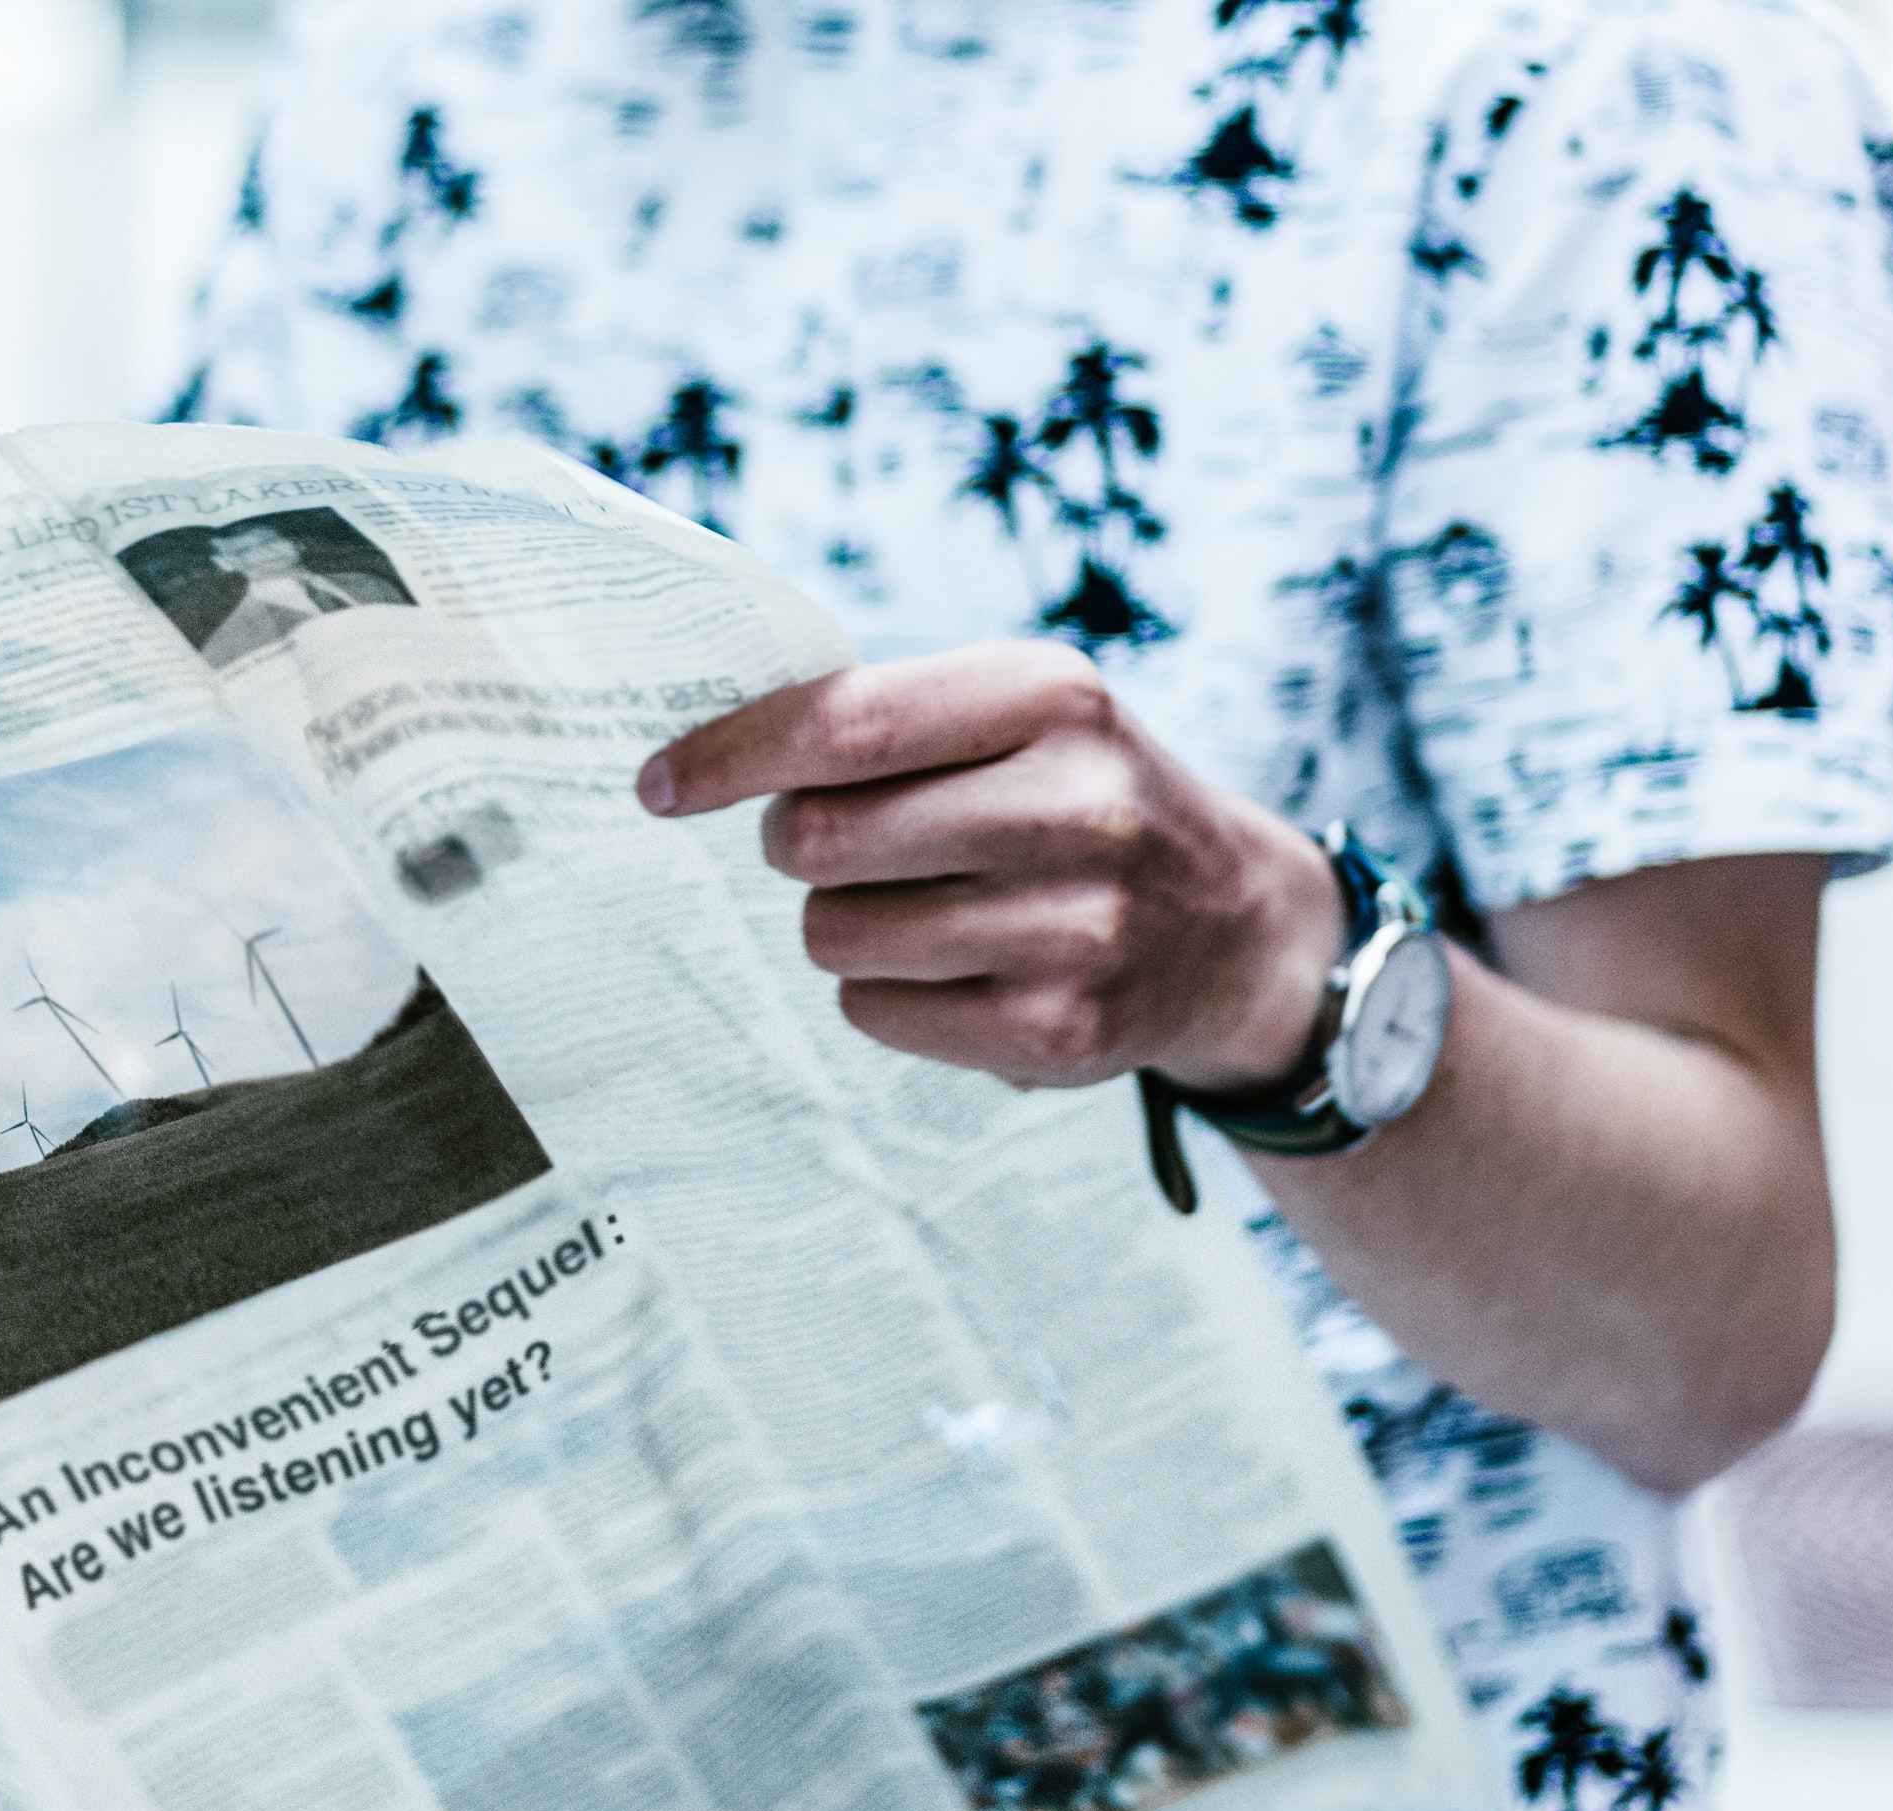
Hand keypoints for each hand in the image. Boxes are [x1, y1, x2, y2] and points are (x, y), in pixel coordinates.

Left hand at [637, 641, 1341, 1090]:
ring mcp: (1075, 928)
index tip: (658, 783)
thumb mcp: (1022, 716)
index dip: (731, 755)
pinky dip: (885, 993)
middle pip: (820, 840)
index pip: (844, 724)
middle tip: (834, 846)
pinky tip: (957, 968)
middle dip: (794, 845)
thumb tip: (701, 755)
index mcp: (1053, 698)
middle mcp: (1076, 807)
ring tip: (918, 906)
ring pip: (836, 933)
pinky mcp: (1059, 1031)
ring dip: (842, 922)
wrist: (1234, 928)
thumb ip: (884, 718)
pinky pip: (877, 1012)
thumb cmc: (1081, 799)